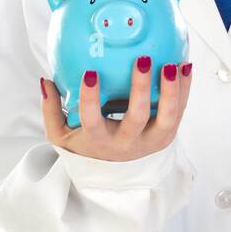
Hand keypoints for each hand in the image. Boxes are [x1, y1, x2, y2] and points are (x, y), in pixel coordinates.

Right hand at [40, 58, 191, 161]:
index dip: (91, 99)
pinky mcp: (168, 135)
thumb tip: (45, 81)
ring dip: (171, 91)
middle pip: (136, 118)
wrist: (115, 172)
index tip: (90, 73)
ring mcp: (151, 141)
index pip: (93, 121)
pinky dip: (184, 89)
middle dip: (141, 89)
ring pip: (166, 118)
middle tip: (142, 60)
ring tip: (173, 65)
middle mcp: (127, 143)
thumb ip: (51, 109)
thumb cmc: (86, 146)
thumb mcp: (61, 136)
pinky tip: (185, 65)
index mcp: (100, 141)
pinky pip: (179, 111)